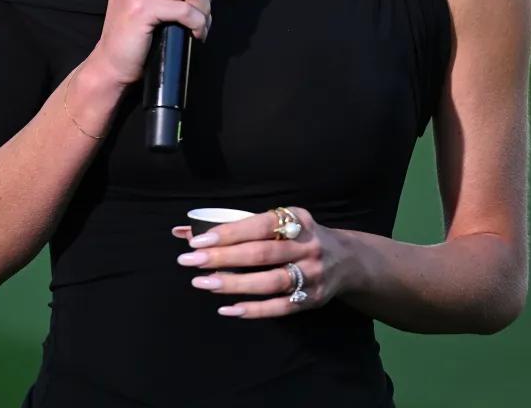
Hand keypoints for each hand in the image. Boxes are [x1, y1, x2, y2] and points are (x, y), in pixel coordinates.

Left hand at [171, 207, 358, 318]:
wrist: (347, 260)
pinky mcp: (312, 300)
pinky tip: (227, 308)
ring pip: (269, 282)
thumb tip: (184, 230)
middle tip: (191, 260)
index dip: (229, 232)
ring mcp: (311, 275)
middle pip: (261, 254)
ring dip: (233, 284)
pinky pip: (280, 308)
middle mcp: (306, 246)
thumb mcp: (278, 222)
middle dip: (223, 257)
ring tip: (203, 283)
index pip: (259, 225)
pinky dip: (253, 310)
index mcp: (297, 220)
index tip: (198, 239)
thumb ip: (235, 226)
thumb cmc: (299, 237)